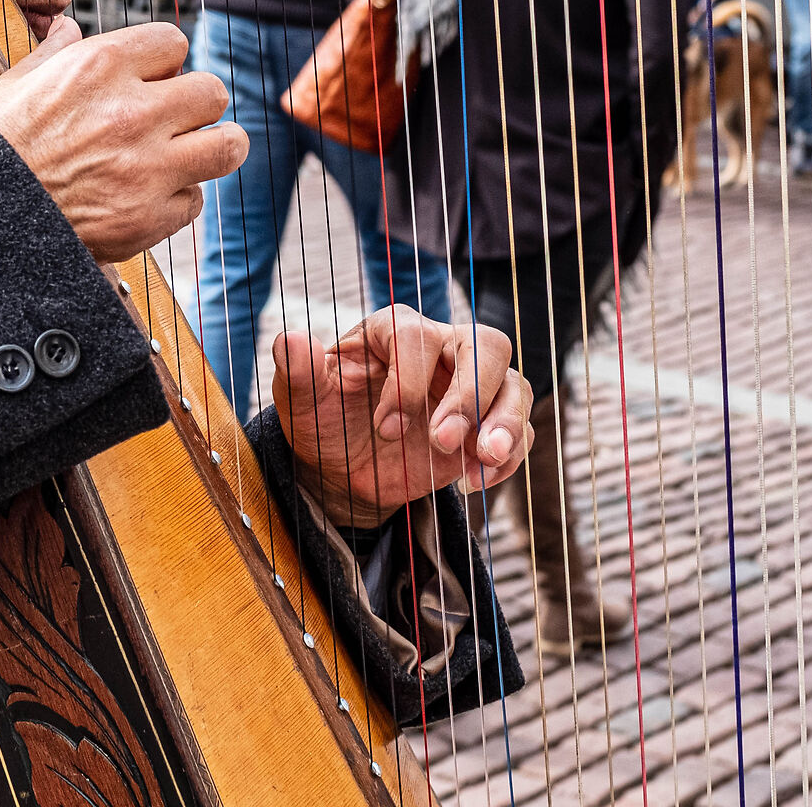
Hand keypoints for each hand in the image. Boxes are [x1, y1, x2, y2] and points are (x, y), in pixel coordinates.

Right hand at [0, 18, 245, 263]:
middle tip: (173, 119)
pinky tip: (145, 197)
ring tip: (189, 154)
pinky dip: (175, 200)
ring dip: (212, 147)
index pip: (173, 42)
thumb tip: (67, 28)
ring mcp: (145, 168)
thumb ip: (53, 54)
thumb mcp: (11, 85)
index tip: (150, 79)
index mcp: (99, 67)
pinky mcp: (147, 219)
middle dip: (196, 104)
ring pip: (228, 145)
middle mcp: (132, 112)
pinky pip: (194, 201)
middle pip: (213, 92)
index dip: (162, 61)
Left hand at [271, 307, 533, 530]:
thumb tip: (289, 341)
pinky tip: (474, 482)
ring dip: (505, 423)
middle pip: (487, 345)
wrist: (343, 467)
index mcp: (394, 329)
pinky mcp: (485, 426)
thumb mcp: (302, 401)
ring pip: (514, 385)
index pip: (418, 337)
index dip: (406, 384)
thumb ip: (298, 371)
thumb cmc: (323, 420)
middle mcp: (441, 348)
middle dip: (471, 394)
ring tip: (482, 460)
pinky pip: (521, 431)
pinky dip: (508, 458)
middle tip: (444, 440)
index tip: (384, 429)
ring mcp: (469, 387)